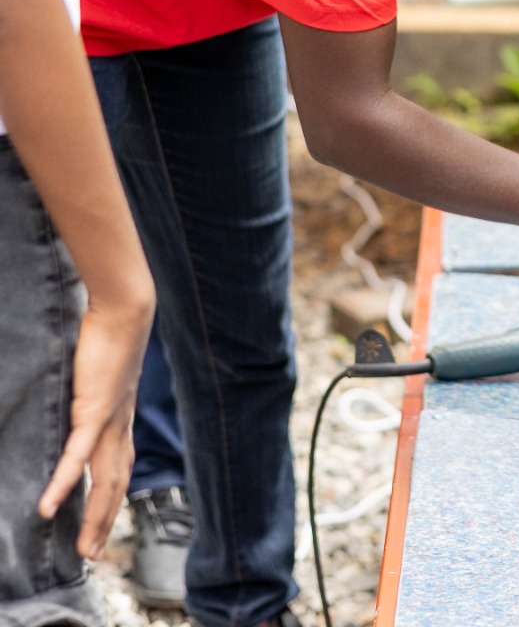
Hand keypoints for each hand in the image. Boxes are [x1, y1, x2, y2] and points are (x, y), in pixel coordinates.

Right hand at [39, 294, 151, 557]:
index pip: (121, 468)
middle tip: (92, 553)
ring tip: (81, 548)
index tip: (101, 525)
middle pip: (116, 484)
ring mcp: (110, 420)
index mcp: (122, 418)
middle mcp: (121, 425)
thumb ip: (90, 393)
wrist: (125, 309)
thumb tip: (79, 397)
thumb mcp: (99, 372)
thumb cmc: (109, 334)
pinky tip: (48, 508)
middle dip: (105, 520)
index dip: (112, 499)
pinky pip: (76, 455)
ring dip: (93, 516)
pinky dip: (63, 484)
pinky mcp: (95, 409)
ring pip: (104, 480)